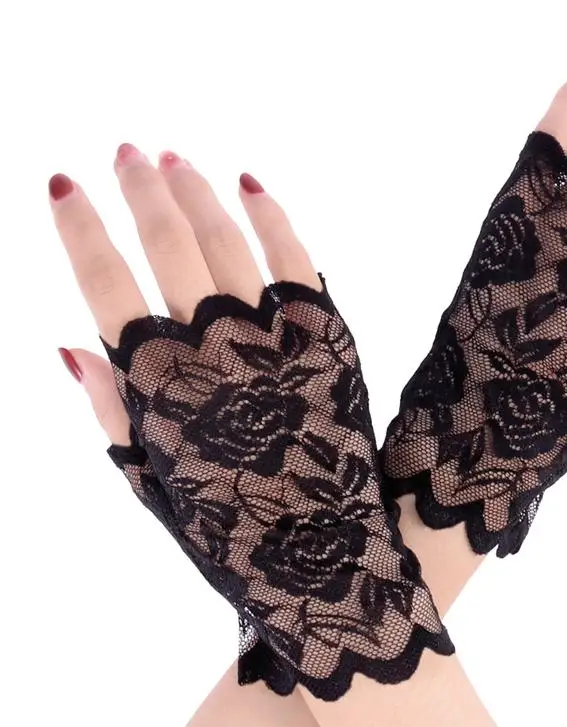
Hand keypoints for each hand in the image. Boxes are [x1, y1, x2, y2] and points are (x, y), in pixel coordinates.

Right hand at [51, 149, 451, 700]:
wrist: (328, 556)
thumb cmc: (229, 528)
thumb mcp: (151, 481)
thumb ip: (110, 409)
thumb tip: (68, 344)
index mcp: (157, 380)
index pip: (104, 281)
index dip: (78, 228)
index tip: (62, 185)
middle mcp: (211, 344)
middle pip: (165, 242)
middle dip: (138, 189)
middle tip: (124, 153)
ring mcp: (273, 334)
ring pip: (226, 237)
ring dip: (195, 191)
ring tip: (172, 158)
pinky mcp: (327, 334)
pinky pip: (296, 257)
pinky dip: (271, 216)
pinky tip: (250, 184)